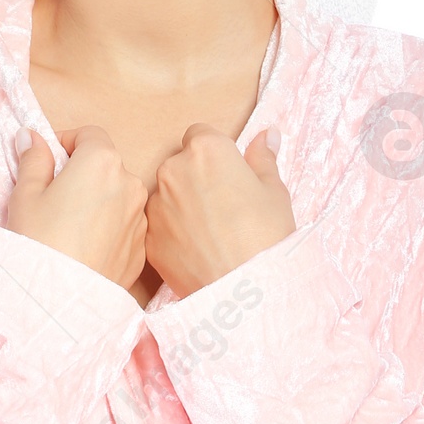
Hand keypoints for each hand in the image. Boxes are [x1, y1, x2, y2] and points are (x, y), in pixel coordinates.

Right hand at [6, 125, 147, 290]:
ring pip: (118, 196)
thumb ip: (33, 160)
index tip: (49, 160)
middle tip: (55, 196)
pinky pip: (124, 226)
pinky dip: (108, 228)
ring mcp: (140, 217)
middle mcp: (130, 183)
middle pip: (107, 165)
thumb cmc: (40, 242)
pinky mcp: (141, 247)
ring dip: (98, 200)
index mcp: (101, 162)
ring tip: (70, 226)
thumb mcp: (26, 195)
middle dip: (83, 173)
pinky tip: (85, 246)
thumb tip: (33, 137)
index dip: (67, 142)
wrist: (61, 300)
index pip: (89, 134)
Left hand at [144, 124, 293, 299]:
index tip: (226, 174)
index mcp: (207, 150)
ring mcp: (156, 204)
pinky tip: (197, 250)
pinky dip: (173, 234)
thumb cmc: (266, 235)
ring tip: (210, 232)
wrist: (244, 288)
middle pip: (180, 164)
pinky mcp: (149, 237)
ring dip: (181, 205)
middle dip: (195, 178)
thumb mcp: (274, 191)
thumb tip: (267, 136)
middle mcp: (173, 169)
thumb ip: (263, 159)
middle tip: (222, 206)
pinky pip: (160, 226)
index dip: (214, 155)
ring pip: (167, 195)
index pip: (200, 135)